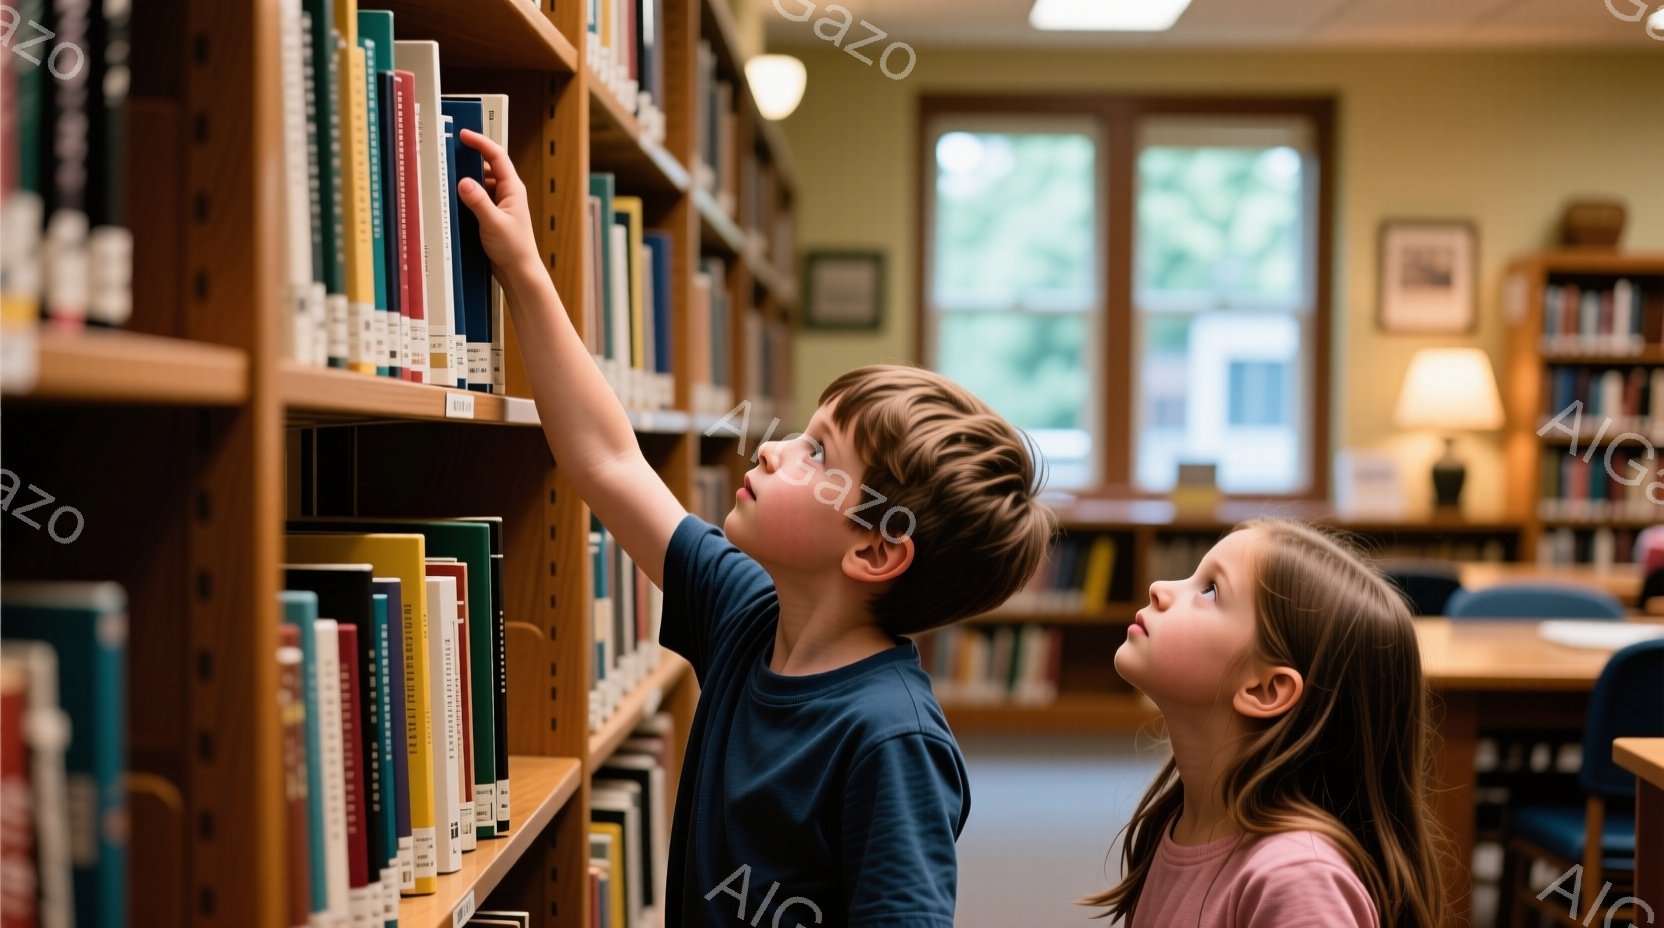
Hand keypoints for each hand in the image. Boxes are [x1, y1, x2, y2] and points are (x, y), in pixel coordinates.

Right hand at [456, 128, 539, 279]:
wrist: (519, 271)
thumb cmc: (514, 249)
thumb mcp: (493, 223)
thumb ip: (478, 202)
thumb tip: (463, 182)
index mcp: (513, 189)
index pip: (497, 156)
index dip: (481, 142)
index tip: (464, 135)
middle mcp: (507, 192)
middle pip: (487, 167)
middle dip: (469, 160)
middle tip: (449, 157)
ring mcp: (500, 203)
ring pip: (480, 183)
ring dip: (467, 180)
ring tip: (448, 177)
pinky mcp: (492, 214)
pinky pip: (477, 197)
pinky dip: (466, 195)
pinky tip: (454, 198)